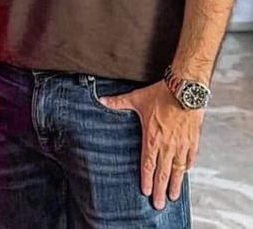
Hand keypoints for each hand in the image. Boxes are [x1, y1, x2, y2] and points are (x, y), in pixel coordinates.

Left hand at [100, 80, 203, 210]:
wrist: (184, 89)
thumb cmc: (161, 93)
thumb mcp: (137, 98)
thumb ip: (118, 102)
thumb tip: (101, 100)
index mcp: (152, 138)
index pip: (148, 164)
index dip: (147, 179)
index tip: (146, 192)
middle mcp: (167, 145)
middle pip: (163, 172)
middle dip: (160, 190)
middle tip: (159, 204)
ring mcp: (181, 144)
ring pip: (178, 169)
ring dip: (175, 184)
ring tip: (173, 196)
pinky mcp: (193, 140)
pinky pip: (190, 158)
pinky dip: (187, 167)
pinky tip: (185, 173)